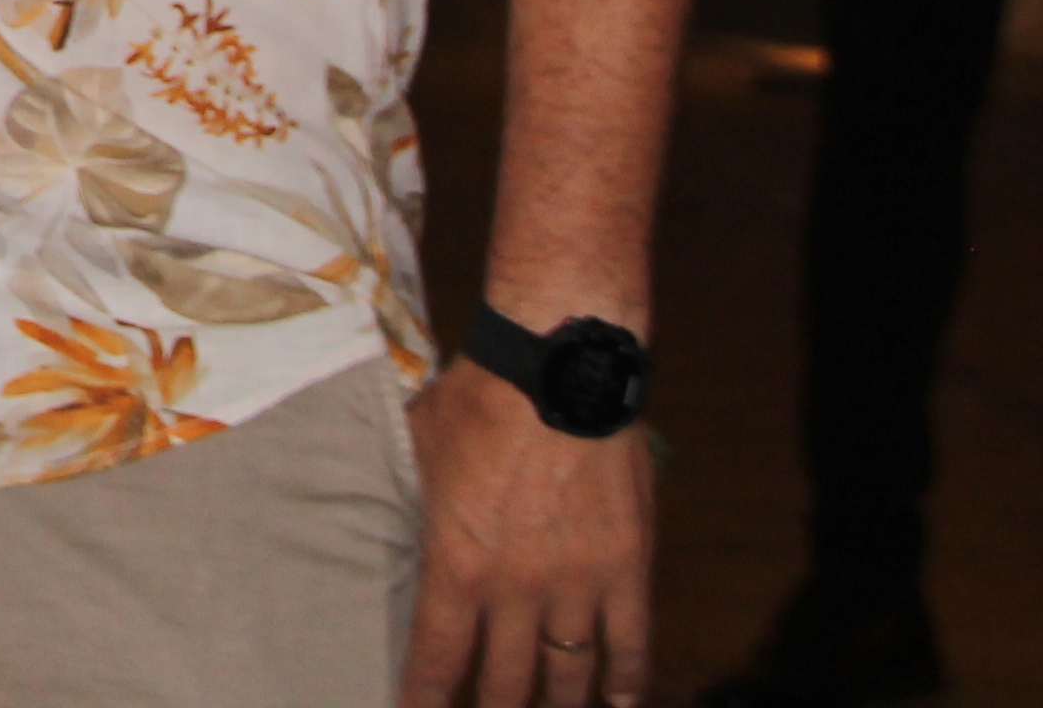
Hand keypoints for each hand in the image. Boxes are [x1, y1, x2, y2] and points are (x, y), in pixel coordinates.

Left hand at [403, 357, 652, 707]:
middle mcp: (516, 591)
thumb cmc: (479, 400)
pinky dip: (629, 677)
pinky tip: (624, 701)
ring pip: (568, 671)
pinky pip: (631, 640)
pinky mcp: (627, 567)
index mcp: (457, 566)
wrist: (557, 369)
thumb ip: (421, 498)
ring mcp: (577, 584)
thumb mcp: (422, 451)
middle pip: (505, 679)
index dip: (425, 697)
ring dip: (559, 703)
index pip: (437, 657)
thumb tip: (411, 505)